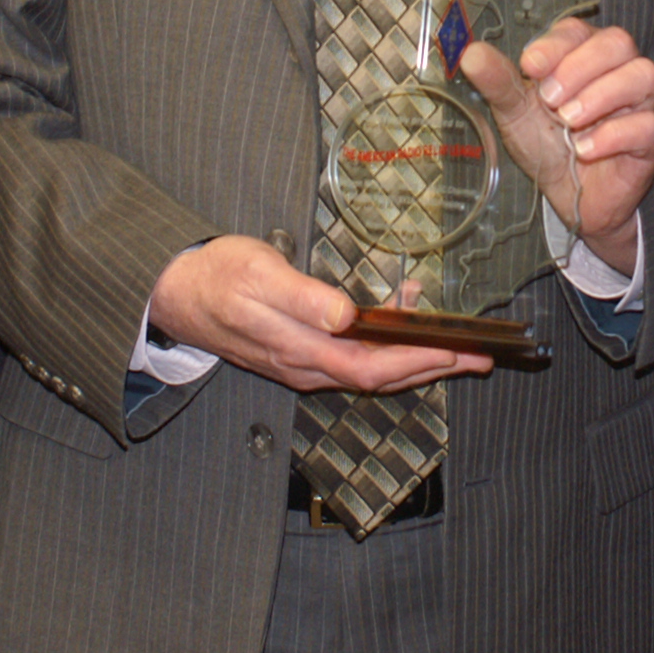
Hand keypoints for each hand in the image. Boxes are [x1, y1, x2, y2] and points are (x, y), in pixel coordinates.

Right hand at [148, 233, 491, 392]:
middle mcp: (304, 366)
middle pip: (380, 378)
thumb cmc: (216, 278)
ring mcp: (300, 365)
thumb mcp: (258, 275)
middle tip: (479, 357)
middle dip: (433, 368)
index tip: (460, 352)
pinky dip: (385, 350)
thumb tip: (346, 315)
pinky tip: (398, 330)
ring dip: (413, 362)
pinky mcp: (297, 355)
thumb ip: (303, 297)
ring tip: (454, 348)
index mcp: (299, 349)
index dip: (420, 363)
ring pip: (368, 373)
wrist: (174, 294)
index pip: (373, 367)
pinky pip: (351, 362)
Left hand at [458, 18, 653, 269]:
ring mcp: (637, 104)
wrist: (568, 196)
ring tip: (568, 120)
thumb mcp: (515, 112)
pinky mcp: (648, 140)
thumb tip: (471, 54)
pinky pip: (646, 125)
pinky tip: (584, 150)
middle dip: (580, 66)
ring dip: (601, 95)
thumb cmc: (547, 144)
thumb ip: (498, 82)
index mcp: (582, 55)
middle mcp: (616, 71)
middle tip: (549, 98)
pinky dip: (612, 135)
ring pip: (642, 75)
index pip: (578, 30)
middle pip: (618, 42)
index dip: (555, 44)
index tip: (529, 66)